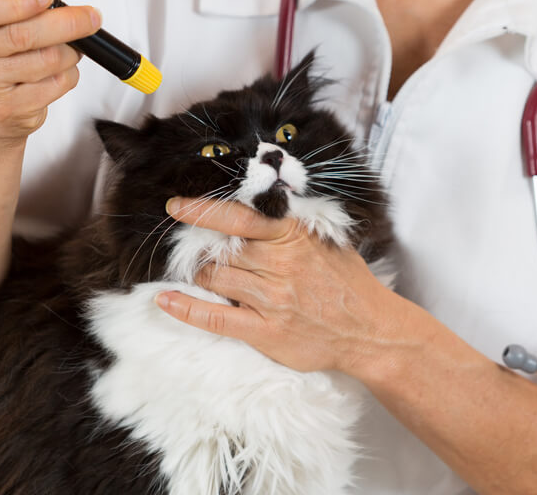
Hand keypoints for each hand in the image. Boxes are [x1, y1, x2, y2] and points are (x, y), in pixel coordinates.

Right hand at [0, 0, 101, 143]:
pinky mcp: (7, 110)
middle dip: (66, 23)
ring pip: (45, 61)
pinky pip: (53, 85)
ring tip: (71, 47)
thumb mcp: (15, 11)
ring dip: (70, 51)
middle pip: (22, 36)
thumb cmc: (4, 50)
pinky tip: (60, 71)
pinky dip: (68, 74)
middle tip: (91, 16)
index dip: (16, 1)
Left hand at [155, 197, 397, 376]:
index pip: (238, 216)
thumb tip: (252, 203)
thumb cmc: (345, 280)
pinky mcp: (266, 332)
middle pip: (219, 249)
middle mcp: (280, 265)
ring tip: (192, 270)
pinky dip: (186, 308)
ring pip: (214, 278)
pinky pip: (215, 318)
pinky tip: (165, 300)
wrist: (370, 330)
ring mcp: (272, 299)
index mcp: (293, 236)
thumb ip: (288, 223)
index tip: (176, 205)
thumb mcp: (323, 239)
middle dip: (199, 247)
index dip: (203, 210)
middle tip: (189, 247)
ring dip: (197, 273)